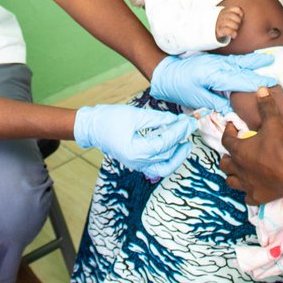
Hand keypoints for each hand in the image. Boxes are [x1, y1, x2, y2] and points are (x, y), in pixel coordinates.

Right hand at [74, 104, 194, 177]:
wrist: (92, 127)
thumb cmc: (109, 119)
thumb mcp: (135, 115)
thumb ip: (158, 119)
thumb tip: (176, 120)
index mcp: (135, 150)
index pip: (164, 143)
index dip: (179, 132)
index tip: (189, 122)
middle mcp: (137, 162)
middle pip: (166, 155)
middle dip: (181, 140)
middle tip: (190, 126)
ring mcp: (137, 165)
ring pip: (164, 167)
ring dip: (177, 155)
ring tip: (186, 142)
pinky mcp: (137, 163)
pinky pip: (156, 167)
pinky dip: (167, 159)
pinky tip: (174, 147)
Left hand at [150, 53, 276, 112]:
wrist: (166, 71)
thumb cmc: (179, 87)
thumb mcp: (196, 98)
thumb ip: (216, 102)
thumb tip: (231, 110)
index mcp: (215, 75)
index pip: (240, 80)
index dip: (256, 83)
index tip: (271, 85)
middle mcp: (218, 66)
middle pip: (243, 69)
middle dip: (259, 71)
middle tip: (276, 74)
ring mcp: (216, 61)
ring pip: (239, 61)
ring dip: (255, 61)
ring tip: (269, 58)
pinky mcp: (214, 61)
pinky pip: (233, 60)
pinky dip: (244, 59)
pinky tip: (251, 60)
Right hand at [215, 6, 243, 41]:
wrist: (211, 31)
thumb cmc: (222, 23)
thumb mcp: (226, 16)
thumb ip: (233, 13)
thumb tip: (242, 15)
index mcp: (225, 10)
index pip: (237, 9)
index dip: (241, 14)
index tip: (240, 17)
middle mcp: (221, 15)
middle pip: (235, 17)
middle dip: (238, 22)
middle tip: (236, 25)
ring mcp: (220, 23)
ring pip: (233, 24)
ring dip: (236, 27)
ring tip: (234, 30)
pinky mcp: (219, 31)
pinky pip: (229, 31)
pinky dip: (233, 34)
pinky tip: (233, 35)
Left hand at [219, 87, 282, 204]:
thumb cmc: (280, 146)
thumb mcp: (273, 123)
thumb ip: (266, 106)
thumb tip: (260, 88)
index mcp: (239, 150)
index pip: (226, 139)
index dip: (227, 131)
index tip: (232, 127)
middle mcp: (239, 168)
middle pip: (224, 163)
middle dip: (227, 156)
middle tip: (234, 151)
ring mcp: (247, 185)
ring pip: (231, 182)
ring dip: (233, 175)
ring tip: (239, 170)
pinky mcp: (257, 197)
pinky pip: (247, 198)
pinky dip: (247, 193)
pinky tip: (253, 189)